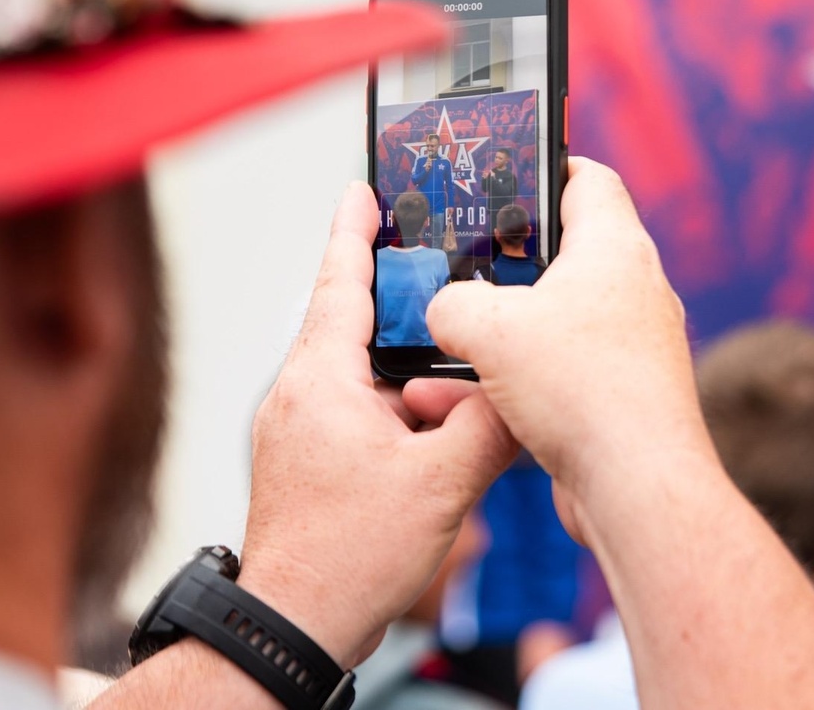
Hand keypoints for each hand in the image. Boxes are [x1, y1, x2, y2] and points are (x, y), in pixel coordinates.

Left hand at [237, 183, 516, 668]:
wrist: (293, 626)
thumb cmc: (348, 557)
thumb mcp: (442, 484)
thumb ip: (489, 429)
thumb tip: (519, 396)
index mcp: (321, 380)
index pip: (340, 282)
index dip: (355, 230)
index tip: (364, 188)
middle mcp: (300, 395)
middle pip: (356, 326)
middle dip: (402, 305)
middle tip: (444, 275)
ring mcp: (299, 429)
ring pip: (361, 375)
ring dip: (406, 373)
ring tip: (454, 374)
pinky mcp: (307, 461)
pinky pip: (357, 411)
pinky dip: (396, 408)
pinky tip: (434, 431)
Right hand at [426, 158, 711, 538]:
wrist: (636, 486)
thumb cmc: (587, 393)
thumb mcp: (488, 329)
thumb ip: (451, 304)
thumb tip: (444, 312)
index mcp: (614, 248)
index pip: (588, 178)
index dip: (546, 166)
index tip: (507, 173)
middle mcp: (633, 290)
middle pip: (566, 251)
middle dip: (507, 260)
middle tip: (463, 262)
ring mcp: (631, 345)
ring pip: (557, 318)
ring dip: (506, 328)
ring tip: (458, 336)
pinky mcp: (620, 394)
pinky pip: (561, 370)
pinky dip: (520, 377)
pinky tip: (473, 399)